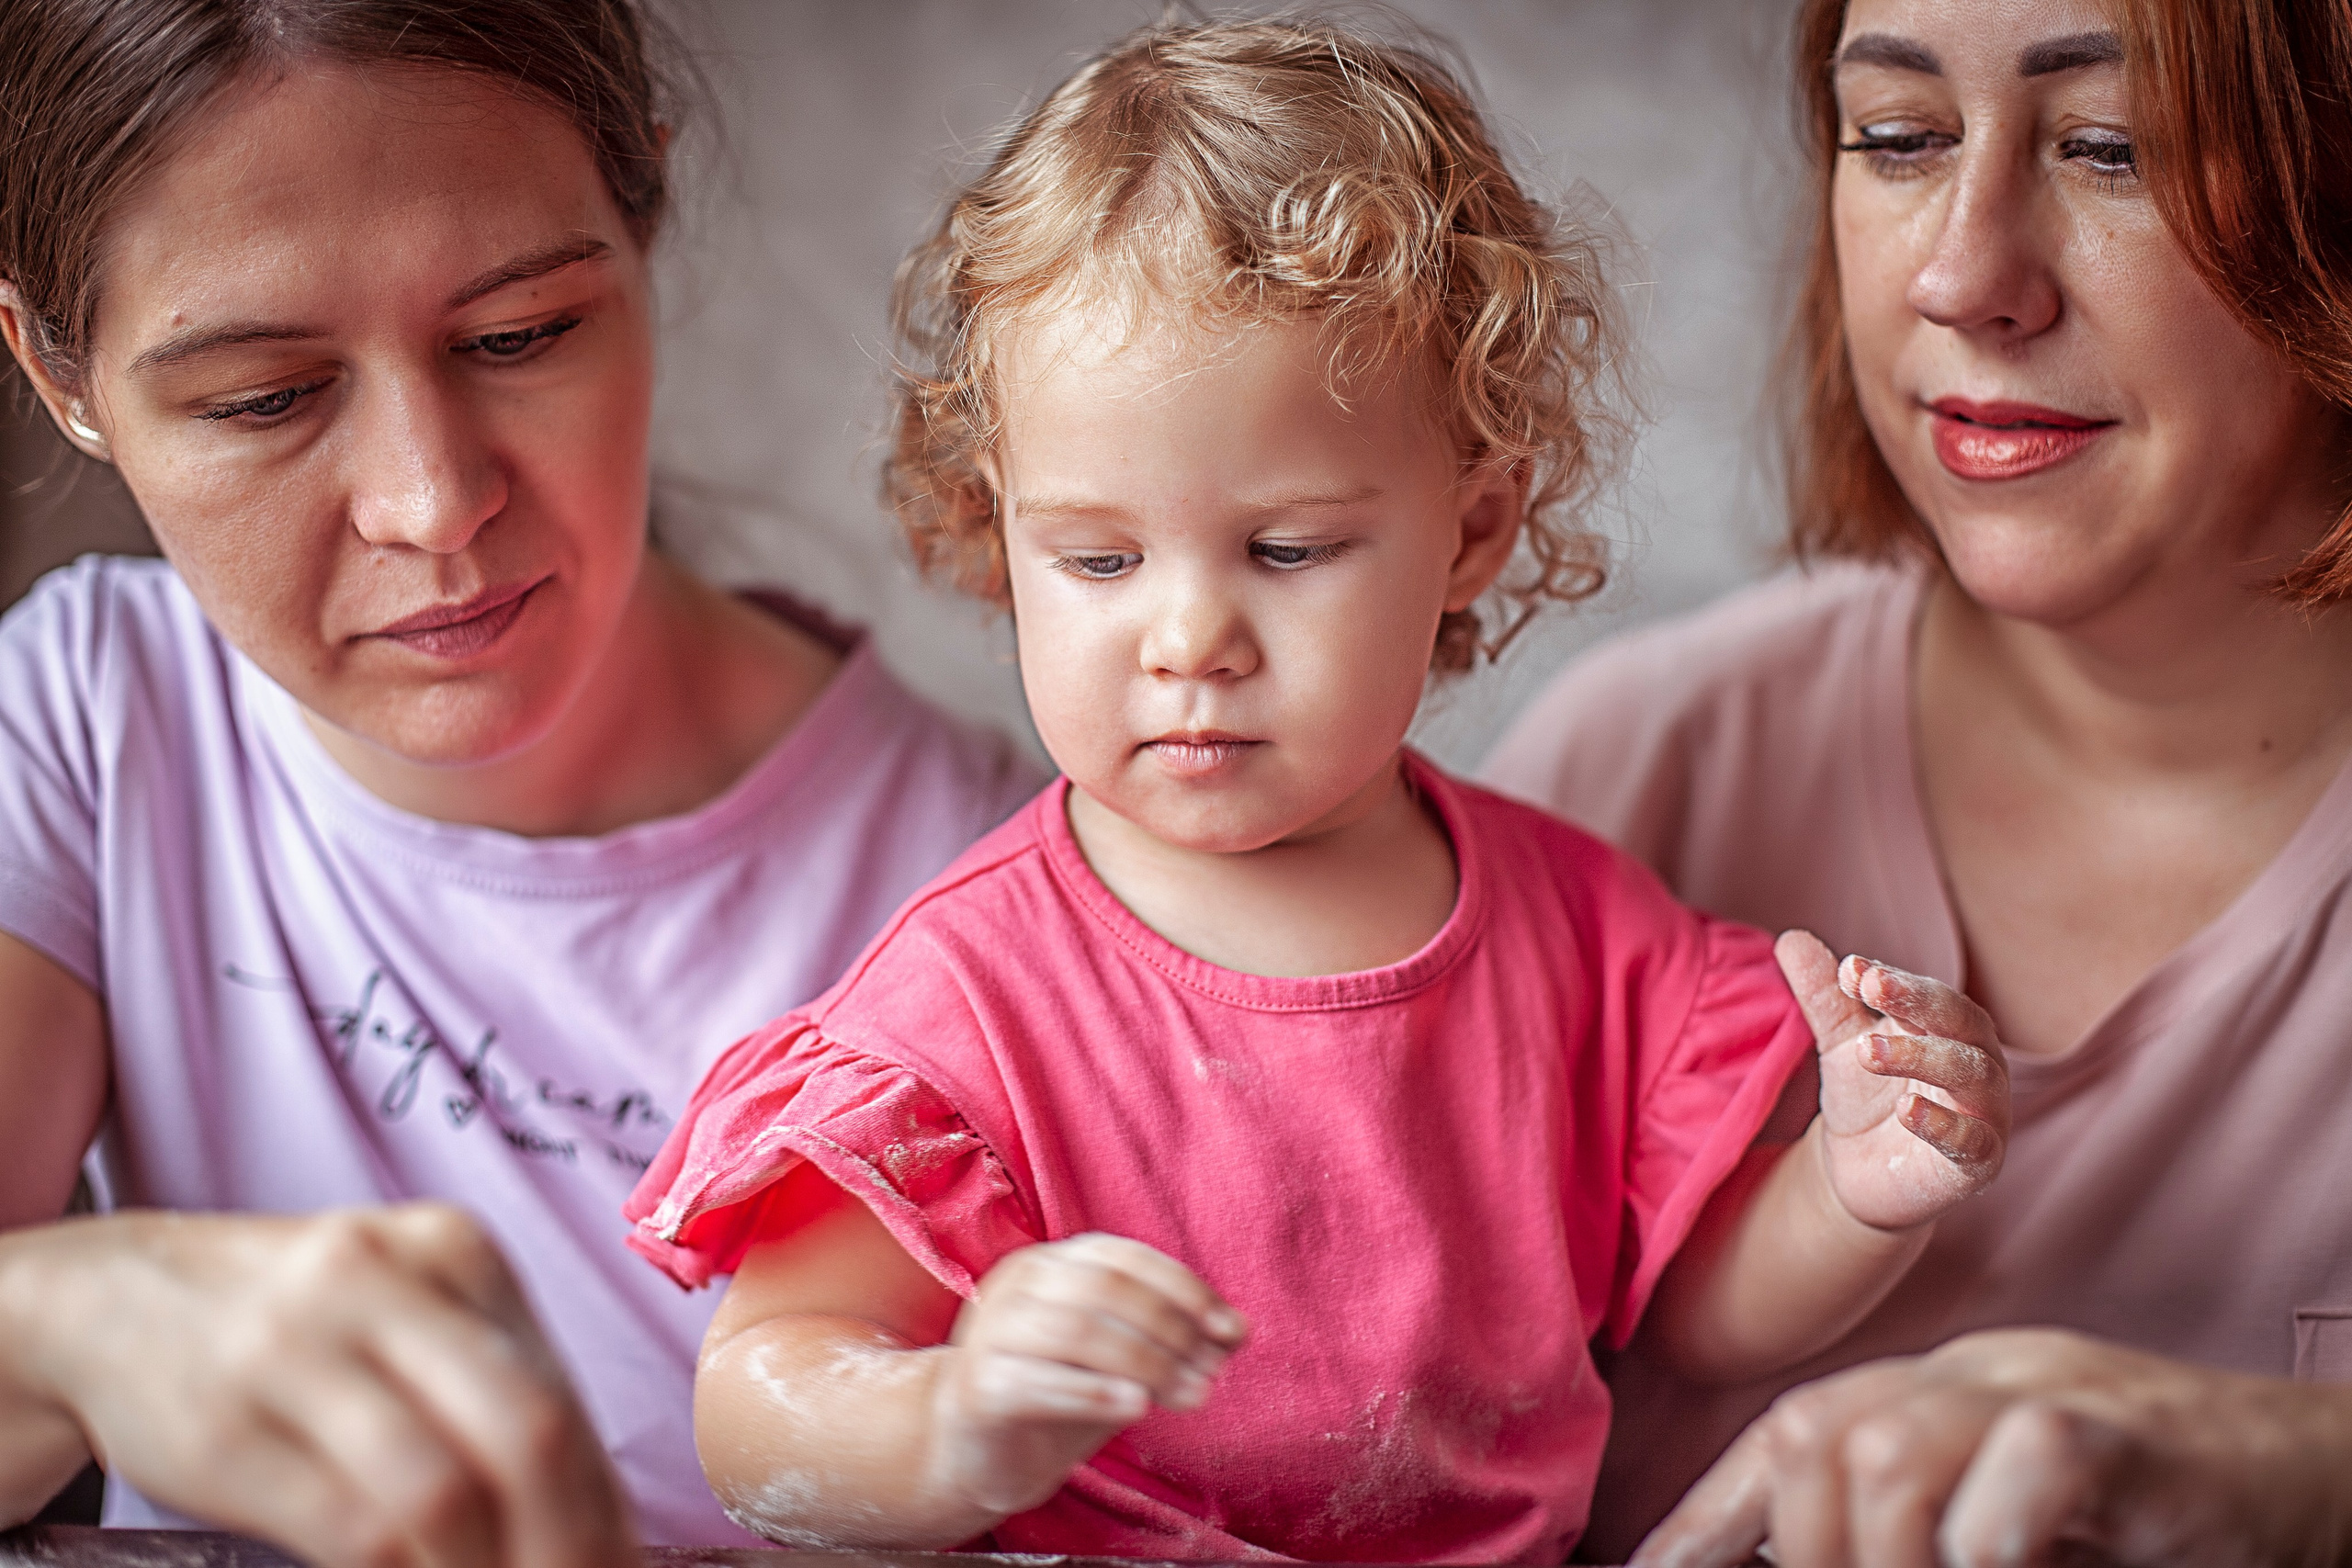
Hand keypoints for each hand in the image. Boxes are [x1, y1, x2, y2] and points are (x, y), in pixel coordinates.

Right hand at [3, 1204, 634, 1567]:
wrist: (119, 1296)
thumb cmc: (300, 1321)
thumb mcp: (407, 1307)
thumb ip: (493, 1382)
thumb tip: (593, 1509)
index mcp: (450, 1248)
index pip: (561, 1392)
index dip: (605, 1501)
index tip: (622, 1564)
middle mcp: (377, 1283)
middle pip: (524, 1432)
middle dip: (570, 1541)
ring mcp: (292, 1352)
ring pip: (439, 1493)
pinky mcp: (222, 1430)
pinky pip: (349, 1530)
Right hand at [929, 1232, 1247, 1515]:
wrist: (973, 1451)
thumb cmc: (1053, 1393)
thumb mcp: (1118, 1360)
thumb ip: (1169, 1337)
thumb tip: (1238, 1331)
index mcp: (1050, 1263)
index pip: (1126, 1258)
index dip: (1185, 1289)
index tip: (1231, 1331)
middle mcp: (1017, 1285)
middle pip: (1107, 1290)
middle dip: (1173, 1331)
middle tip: (1213, 1374)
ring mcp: (991, 1332)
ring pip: (1078, 1331)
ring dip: (1148, 1363)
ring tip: (1193, 1396)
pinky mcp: (978, 1386)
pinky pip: (1040, 1381)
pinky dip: (1095, 1391)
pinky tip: (1137, 1407)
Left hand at [1629, 1327, 2351, 1567]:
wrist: (2294, 1475)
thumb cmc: (2128, 1517)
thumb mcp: (1989, 1521)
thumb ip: (1891, 1531)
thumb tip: (1778, 1560)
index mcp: (1925, 1396)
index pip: (1784, 1436)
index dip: (1703, 1515)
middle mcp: (1968, 1378)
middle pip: (1817, 1437)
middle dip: (1801, 1547)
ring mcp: (2045, 1392)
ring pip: (1893, 1450)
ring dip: (1885, 1554)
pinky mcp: (2126, 1436)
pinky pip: (2028, 1462)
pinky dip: (1994, 1533)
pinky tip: (2001, 1563)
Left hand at [1779, 931, 2009, 1231]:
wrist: (1859, 1174)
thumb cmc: (1865, 1098)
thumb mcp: (1838, 1043)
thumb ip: (1823, 995)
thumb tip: (1791, 938)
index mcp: (1948, 1028)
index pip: (1928, 993)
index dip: (1892, 979)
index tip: (1850, 970)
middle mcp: (1977, 1062)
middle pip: (1960, 1021)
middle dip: (1915, 999)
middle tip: (1867, 985)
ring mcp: (1984, 1112)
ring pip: (1970, 1072)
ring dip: (1920, 1055)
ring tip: (1866, 1052)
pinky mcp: (1979, 1162)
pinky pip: (1973, 1139)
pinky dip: (1942, 1123)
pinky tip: (1906, 1110)